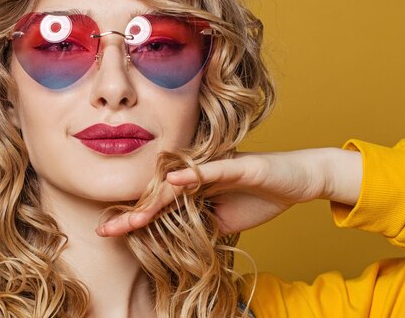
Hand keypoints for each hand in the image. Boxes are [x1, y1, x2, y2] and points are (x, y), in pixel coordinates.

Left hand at [96, 148, 362, 236]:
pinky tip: (174, 181)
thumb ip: (197, 227)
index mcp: (193, 187)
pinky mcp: (237, 165)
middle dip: (133, 213)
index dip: (134, 218)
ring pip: (179, 183)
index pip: (158, 205)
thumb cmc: (258, 198)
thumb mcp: (223, 222)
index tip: (109, 232)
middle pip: (159, 194)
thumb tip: (171, 240)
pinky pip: (212, 170)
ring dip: (154, 200)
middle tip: (106, 230)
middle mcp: (197, 174)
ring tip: (131, 217)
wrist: (298, 181)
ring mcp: (215, 168)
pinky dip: (193, 176)